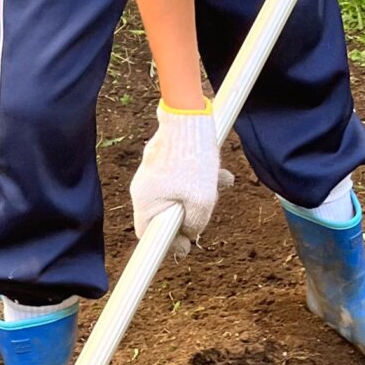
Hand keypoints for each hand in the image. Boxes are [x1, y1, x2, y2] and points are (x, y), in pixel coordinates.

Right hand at [130, 105, 233, 256]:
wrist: (188, 118)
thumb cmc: (192, 161)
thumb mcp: (201, 202)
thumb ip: (195, 224)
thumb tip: (191, 233)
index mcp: (146, 202)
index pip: (148, 235)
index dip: (167, 244)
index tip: (185, 247)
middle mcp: (144, 189)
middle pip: (166, 215)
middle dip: (190, 215)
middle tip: (207, 212)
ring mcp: (153, 174)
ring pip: (177, 195)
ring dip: (201, 194)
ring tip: (220, 182)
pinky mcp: (164, 160)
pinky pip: (180, 179)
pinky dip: (198, 179)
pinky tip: (216, 171)